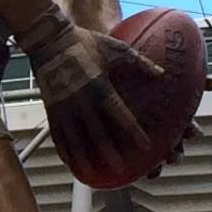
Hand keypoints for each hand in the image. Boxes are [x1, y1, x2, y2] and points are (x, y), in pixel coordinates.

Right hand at [21, 9, 162, 179]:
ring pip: (75, 138)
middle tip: (121, 168)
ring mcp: (64, 106)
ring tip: (92, 173)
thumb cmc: (86, 42)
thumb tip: (163, 75)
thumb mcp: (116, 48)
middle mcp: (81, 100)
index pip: (119, 114)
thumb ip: (140, 62)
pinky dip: (64, 150)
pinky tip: (70, 162)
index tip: (145, 146)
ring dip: (84, 157)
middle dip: (110, 151)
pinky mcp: (51, 108)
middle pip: (98, 132)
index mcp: (99, 86)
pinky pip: (57, 134)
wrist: (49, 39)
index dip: (133, 131)